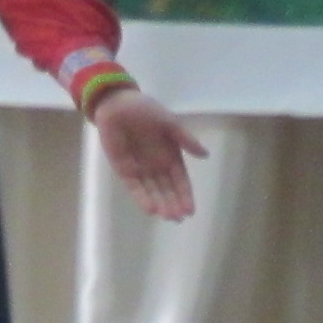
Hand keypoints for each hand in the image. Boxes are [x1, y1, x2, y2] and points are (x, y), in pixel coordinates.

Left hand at [90, 88, 209, 220]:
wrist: (117, 104)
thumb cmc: (144, 110)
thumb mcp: (169, 122)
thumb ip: (185, 139)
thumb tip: (205, 155)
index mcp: (170, 155)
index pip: (180, 180)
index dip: (185, 194)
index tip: (190, 210)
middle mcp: (157, 166)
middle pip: (167, 190)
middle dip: (173, 204)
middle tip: (178, 218)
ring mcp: (140, 169)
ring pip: (152, 192)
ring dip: (160, 204)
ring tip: (167, 217)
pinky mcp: (124, 170)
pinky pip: (135, 187)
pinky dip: (142, 198)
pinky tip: (150, 209)